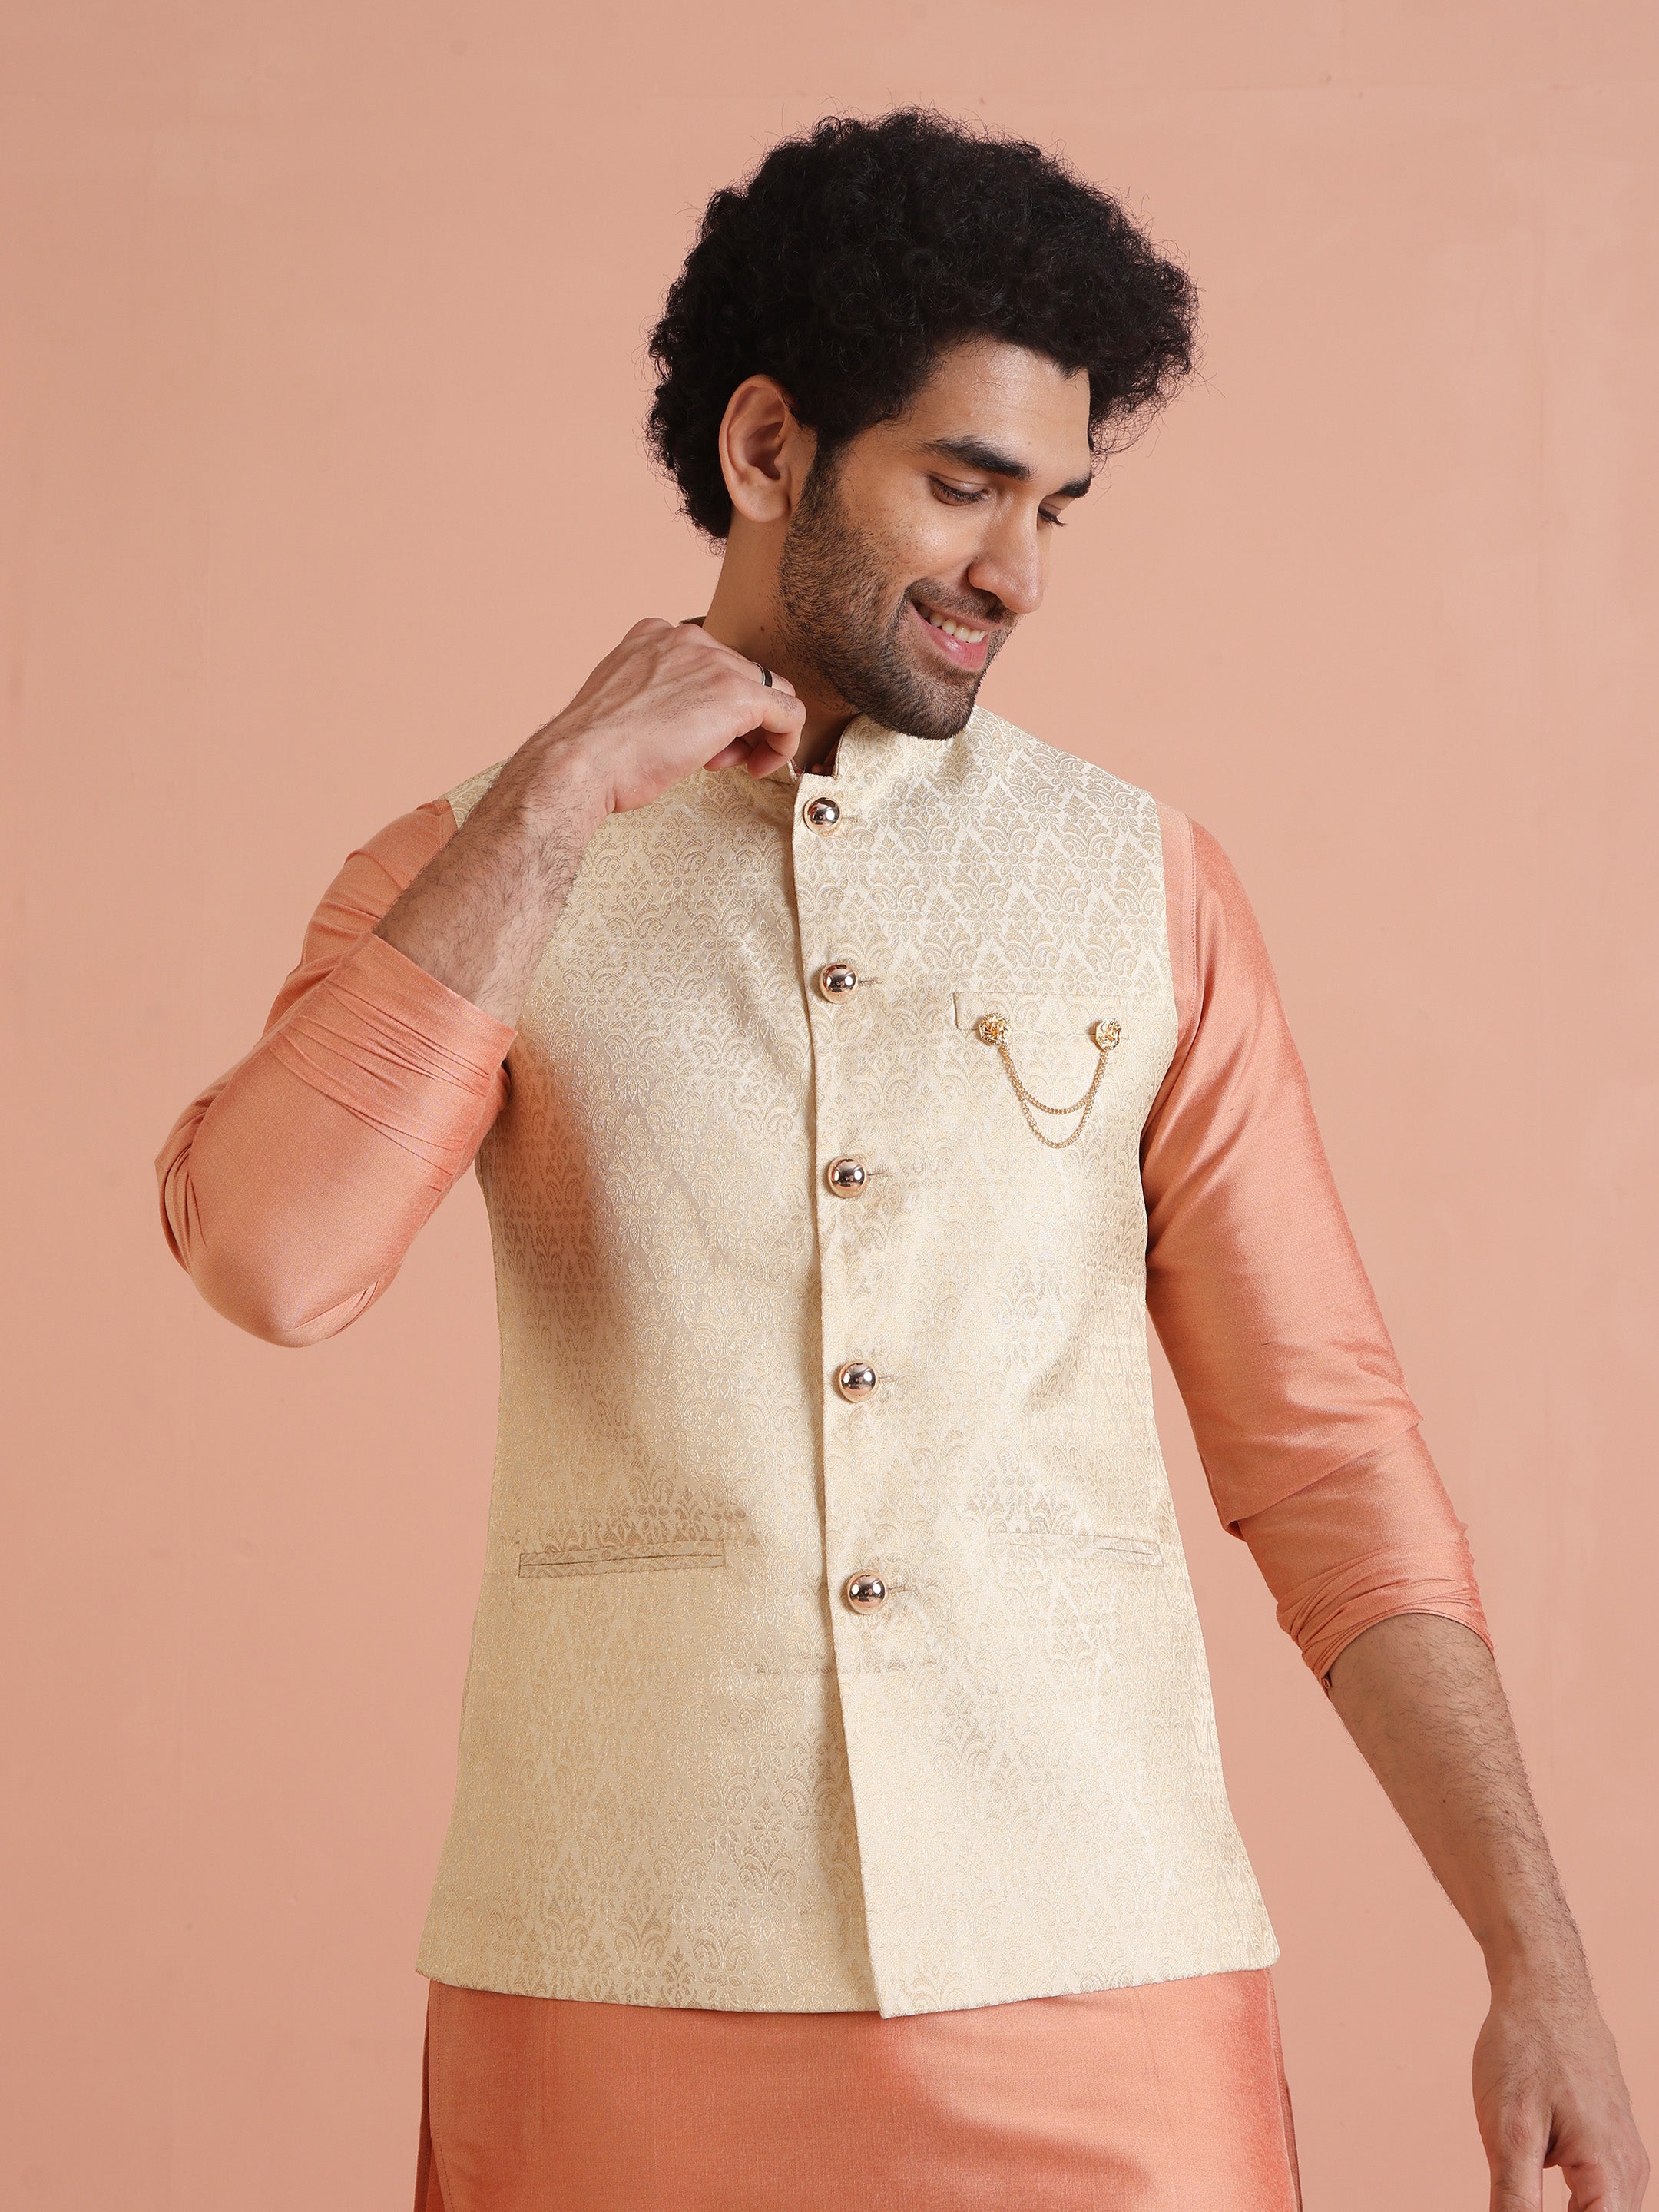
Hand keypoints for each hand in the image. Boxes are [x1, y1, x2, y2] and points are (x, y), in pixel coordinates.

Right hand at [522, 616, 804, 820]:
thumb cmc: (595, 749)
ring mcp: (714, 663)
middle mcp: (687, 638)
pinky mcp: (738, 695)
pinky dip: (784, 742)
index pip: (711, 664)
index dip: (710, 707)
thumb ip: (657, 693)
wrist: (581, 762)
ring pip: (770, 694)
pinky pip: (789, 714)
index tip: (693, 737)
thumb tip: (685, 717)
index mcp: (655, 634)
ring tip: (721, 763)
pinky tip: (762, 765)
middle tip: (710, 757)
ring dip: (753, 735)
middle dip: (734, 722)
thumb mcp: (624, 702)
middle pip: (743, 678)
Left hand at [1475, 1974, 1647, 2209]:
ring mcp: (1622, 2154)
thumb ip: (1515, 2198)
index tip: (1519, 2210)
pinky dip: (1572, 2201)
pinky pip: (1598, 2190)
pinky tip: (1536, 2185)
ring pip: (1602, 2211)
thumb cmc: (1526, 2049)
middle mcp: (1628, 2170)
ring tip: (1523, 2193)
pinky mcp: (1607, 2140)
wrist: (1542, 1989)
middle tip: (1515, 2198)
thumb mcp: (1508, 2129)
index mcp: (1610, 2173)